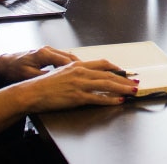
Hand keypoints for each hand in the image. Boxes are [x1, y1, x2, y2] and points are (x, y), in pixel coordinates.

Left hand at [0, 45, 82, 80]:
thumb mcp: (28, 76)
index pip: (66, 61)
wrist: (3, 64)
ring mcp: (48, 51)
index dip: (77, 69)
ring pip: (67, 57)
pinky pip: (62, 58)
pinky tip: (74, 70)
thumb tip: (56, 81)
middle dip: (81, 65)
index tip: (85, 75)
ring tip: (86, 72)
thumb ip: (43, 77)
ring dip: (76, 64)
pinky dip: (69, 64)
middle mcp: (48, 50)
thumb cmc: (13, 69)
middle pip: (70, 57)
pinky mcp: (46, 54)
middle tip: (91, 73)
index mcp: (44, 54)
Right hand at [16, 59, 140, 111]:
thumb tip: (87, 75)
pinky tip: (118, 101)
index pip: (102, 64)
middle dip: (124, 79)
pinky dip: (110, 100)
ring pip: (107, 85)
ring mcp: (79, 84)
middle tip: (135, 82)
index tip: (125, 72)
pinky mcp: (77, 97)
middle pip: (108, 74)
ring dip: (122, 88)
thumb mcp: (62, 73)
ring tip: (132, 91)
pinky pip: (98, 98)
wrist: (31, 92)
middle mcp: (80, 72)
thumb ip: (76, 72)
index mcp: (77, 65)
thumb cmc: (44, 85)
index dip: (116, 68)